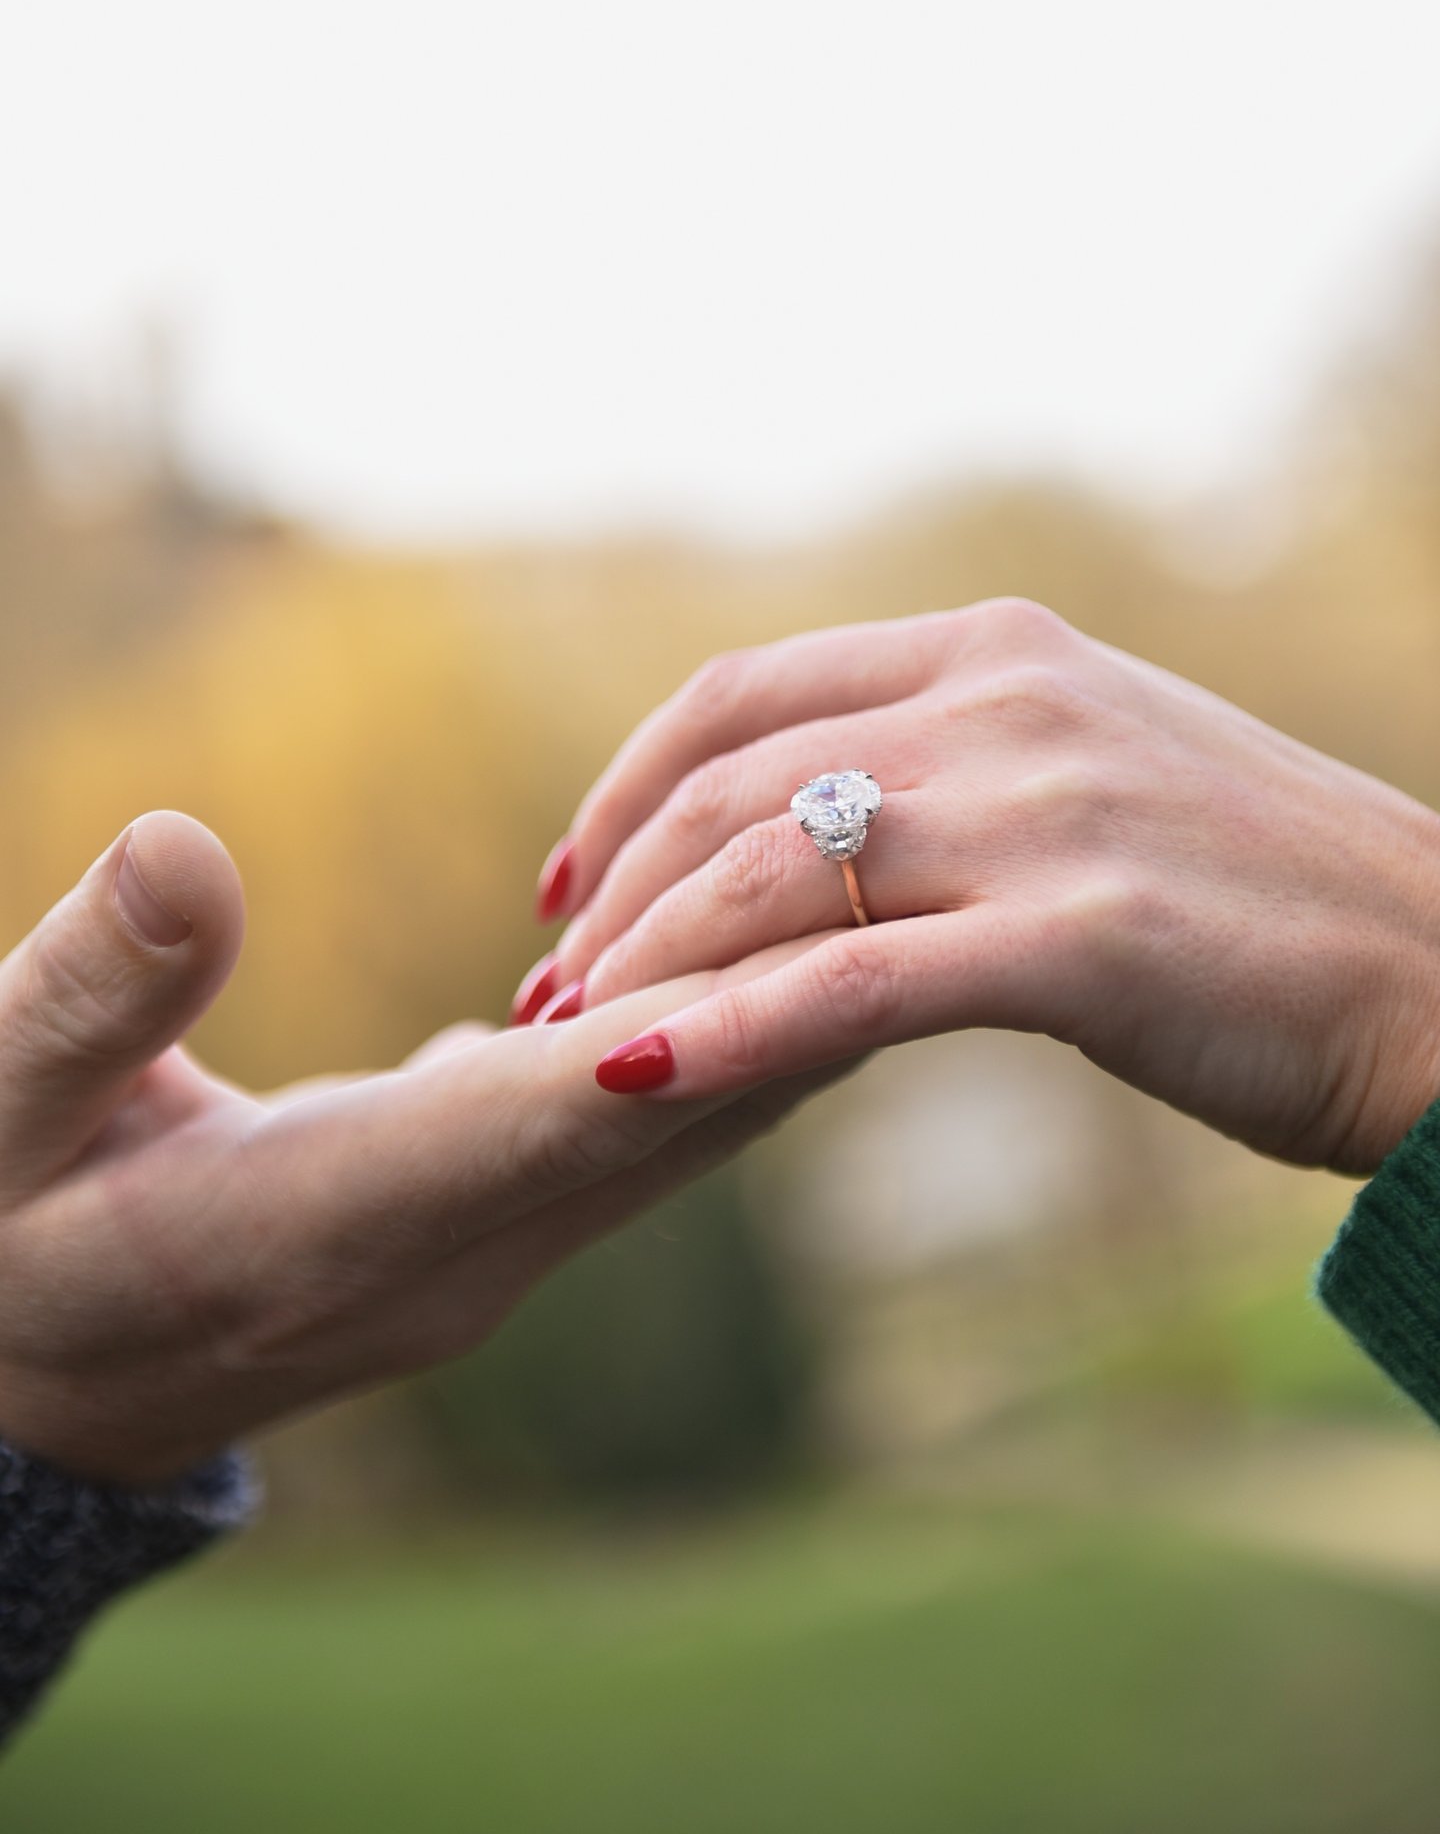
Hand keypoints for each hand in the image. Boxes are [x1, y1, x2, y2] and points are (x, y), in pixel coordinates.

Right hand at [0, 813, 828, 1485]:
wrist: (25, 1383)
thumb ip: (90, 995)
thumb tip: (181, 848)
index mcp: (320, 1225)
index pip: (528, 1124)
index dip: (667, 1039)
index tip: (801, 962)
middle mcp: (440, 1258)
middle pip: (654, 1123)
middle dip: (784, 1003)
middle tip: (912, 880)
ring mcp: (480, 1256)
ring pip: (675, 1133)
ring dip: (779, 1021)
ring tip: (898, 899)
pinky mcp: (488, 1230)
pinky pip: (635, 1133)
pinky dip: (714, 1044)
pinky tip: (780, 958)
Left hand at [541, 600, 1439, 1174]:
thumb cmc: (1265, 891)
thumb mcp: (1098, 771)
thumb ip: (964, 766)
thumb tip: (828, 825)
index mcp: (1001, 649)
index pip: (746, 692)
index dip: (629, 783)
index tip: (569, 873)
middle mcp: (1007, 704)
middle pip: (733, 787)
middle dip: (615, 895)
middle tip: (548, 985)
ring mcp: (1042, 812)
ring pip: (771, 879)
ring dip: (646, 966)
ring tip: (569, 1043)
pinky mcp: (1077, 938)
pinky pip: (853, 987)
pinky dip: (725, 1033)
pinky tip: (638, 1080)